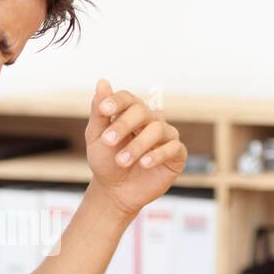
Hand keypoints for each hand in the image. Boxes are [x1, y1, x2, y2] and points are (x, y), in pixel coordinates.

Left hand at [85, 79, 186, 216]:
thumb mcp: (96, 138)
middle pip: (142, 111)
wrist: (115, 192)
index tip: (104, 110)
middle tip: (107, 141)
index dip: (116, 101)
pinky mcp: (176, 155)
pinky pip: (173, 147)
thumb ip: (99, 113)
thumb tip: (102, 82)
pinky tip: (144, 164)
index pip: (127, 99)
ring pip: (157, 129)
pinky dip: (158, 154)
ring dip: (137, 145)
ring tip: (121, 161)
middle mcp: (151, 121)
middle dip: (123, 125)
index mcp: (131, 113)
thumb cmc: (106, 162)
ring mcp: (165, 137)